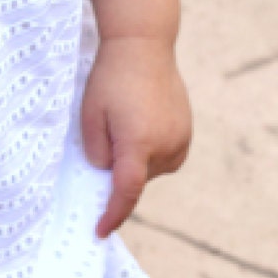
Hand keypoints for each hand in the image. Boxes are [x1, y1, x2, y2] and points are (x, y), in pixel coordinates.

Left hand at [80, 37, 191, 239]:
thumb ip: (96, 153)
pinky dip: (150, 152)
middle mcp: (165, 145)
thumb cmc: (111, 78)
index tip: (100, 231)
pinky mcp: (187, 132)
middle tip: (105, 139)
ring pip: (151, 170)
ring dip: (136, 161)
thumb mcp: (90, 116)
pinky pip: (165, 157)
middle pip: (137, 179)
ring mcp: (180, 139)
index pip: (126, 192)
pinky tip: (140, 124)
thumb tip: (107, 175)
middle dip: (119, 172)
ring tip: (125, 123)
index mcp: (138, 143)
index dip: (113, 215)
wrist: (143, 46)